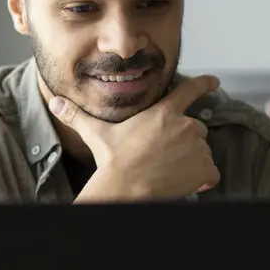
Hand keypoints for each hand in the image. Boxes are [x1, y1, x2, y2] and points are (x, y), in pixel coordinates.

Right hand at [48, 75, 220, 200]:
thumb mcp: (97, 134)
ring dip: (192, 160)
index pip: (190, 90)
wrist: (125, 188)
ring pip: (202, 151)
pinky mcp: (203, 168)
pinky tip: (188, 183)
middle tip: (164, 155)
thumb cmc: (113, 161)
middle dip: (185, 140)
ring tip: (169, 170)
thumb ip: (78, 116)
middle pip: (195, 127)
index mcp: (164, 113)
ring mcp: (197, 147)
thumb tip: (55, 102)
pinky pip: (211, 173)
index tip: (214, 82)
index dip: (204, 84)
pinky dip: (204, 179)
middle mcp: (185, 126)